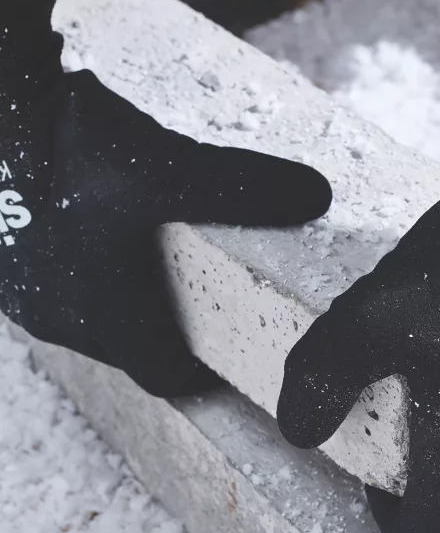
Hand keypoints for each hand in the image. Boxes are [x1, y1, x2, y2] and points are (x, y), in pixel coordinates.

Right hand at [0, 0, 330, 395]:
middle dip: (159, 335)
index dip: (196, 379)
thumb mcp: (168, 170)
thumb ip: (243, 189)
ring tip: (148, 270)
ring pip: (82, 313)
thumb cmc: (66, 154)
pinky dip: (78, 269)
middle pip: (123, 345)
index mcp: (105, 318)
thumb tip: (317, 194)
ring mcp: (18, 288)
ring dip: (116, 300)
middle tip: (196, 313)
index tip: (221, 372)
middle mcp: (57, 315)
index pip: (160, 375)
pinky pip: (49, 278)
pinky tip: (91, 230)